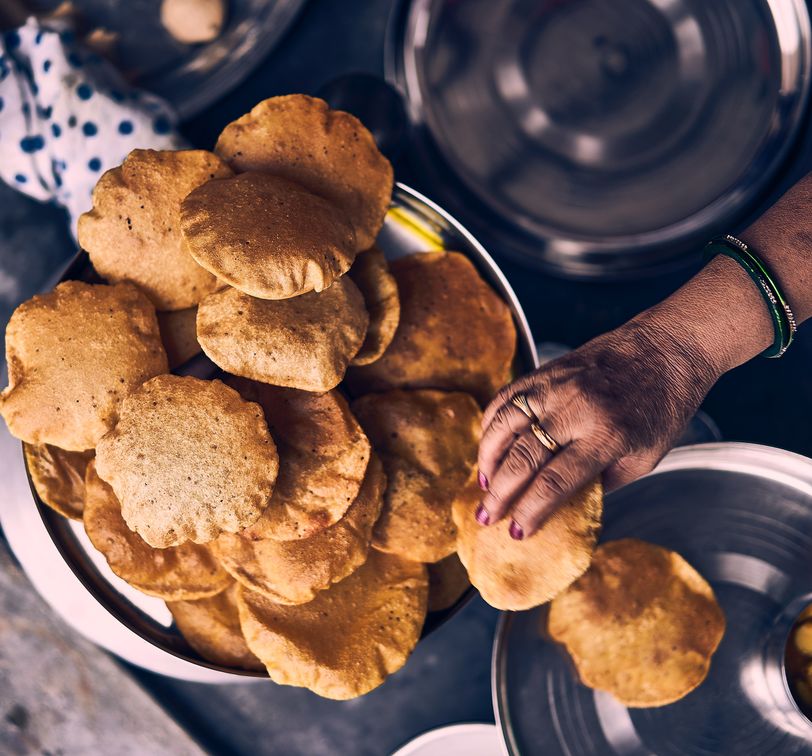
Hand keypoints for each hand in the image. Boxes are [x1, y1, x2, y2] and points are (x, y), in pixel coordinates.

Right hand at [476, 315, 721, 538]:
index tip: (516, 532)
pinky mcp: (546, 371)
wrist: (667, 348)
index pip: (555, 482)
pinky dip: (490, 423)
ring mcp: (556, 386)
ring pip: (505, 424)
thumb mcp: (644, 458)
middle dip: (499, 493)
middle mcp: (576, 409)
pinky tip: (488, 445)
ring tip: (484, 483)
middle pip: (523, 457)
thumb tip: (560, 502)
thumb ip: (602, 480)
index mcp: (608, 436)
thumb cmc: (662, 408)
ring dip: (487, 458)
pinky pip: (506, 397)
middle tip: (484, 516)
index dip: (530, 511)